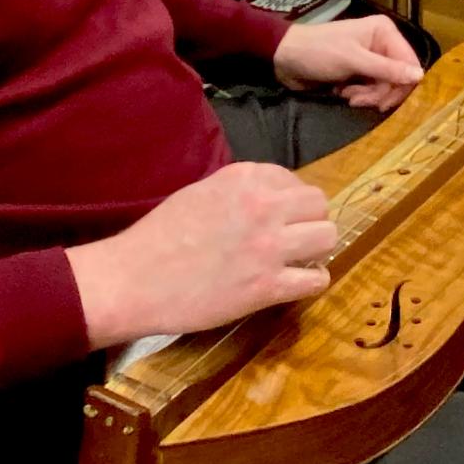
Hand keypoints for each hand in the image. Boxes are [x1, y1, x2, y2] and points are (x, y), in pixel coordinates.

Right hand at [65, 161, 337, 346]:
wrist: (135, 278)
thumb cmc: (159, 235)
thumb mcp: (201, 193)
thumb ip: (238, 191)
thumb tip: (268, 199)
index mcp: (243, 177)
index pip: (294, 180)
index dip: (290, 201)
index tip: (279, 217)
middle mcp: (262, 204)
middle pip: (319, 205)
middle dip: (310, 221)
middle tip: (294, 238)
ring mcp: (269, 245)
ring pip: (328, 237)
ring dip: (316, 249)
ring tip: (298, 260)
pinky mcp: (268, 286)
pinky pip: (316, 279)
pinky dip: (310, 282)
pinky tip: (292, 284)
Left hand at [273, 16, 421, 111]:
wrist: (285, 58)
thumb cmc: (318, 52)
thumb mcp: (353, 60)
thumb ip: (387, 69)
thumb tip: (420, 76)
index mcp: (384, 32)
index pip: (409, 63)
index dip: (401, 85)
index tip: (385, 102)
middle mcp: (382, 43)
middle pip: (398, 78)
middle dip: (379, 93)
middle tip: (358, 100)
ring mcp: (371, 59)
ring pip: (385, 88)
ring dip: (367, 96)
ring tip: (348, 96)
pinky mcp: (360, 73)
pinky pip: (372, 91)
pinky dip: (360, 96)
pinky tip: (344, 94)